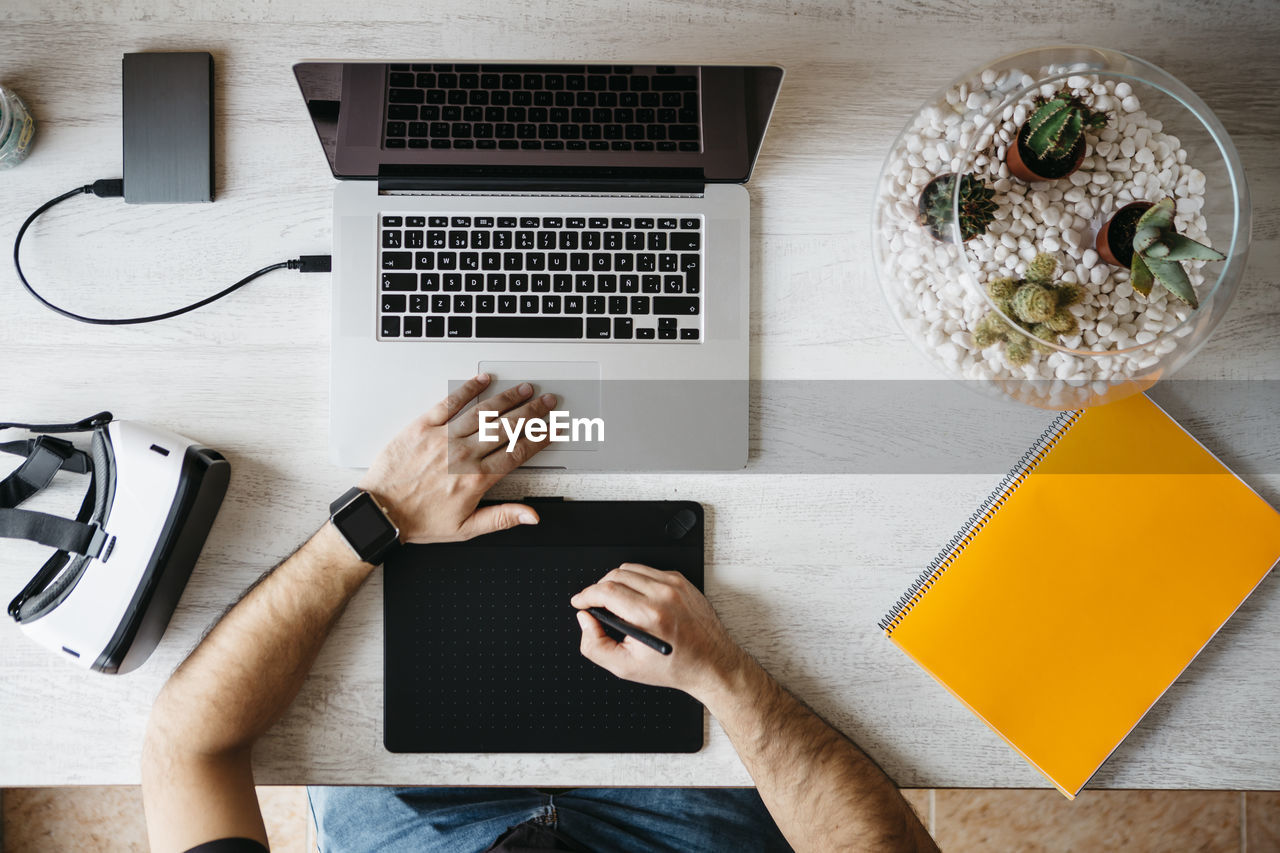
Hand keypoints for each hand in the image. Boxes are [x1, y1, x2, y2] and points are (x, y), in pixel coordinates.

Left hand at [357, 374, 556, 543]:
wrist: (381, 512)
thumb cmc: (419, 520)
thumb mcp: (465, 529)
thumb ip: (502, 518)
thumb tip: (531, 516)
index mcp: (476, 479)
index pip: (517, 453)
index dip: (539, 439)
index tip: (552, 429)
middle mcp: (463, 455)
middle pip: (506, 428)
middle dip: (532, 413)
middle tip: (547, 402)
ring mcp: (443, 439)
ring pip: (483, 413)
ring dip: (507, 399)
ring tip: (524, 389)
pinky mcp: (422, 427)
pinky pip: (449, 404)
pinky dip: (467, 390)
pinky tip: (482, 381)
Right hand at [570, 563, 746, 700]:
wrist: (711, 663)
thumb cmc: (674, 667)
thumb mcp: (625, 667)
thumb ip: (595, 645)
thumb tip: (585, 620)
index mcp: (649, 616)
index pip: (606, 591)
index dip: (586, 595)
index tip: (580, 602)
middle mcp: (663, 595)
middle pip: (616, 575)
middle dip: (599, 589)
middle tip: (596, 605)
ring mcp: (675, 585)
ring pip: (631, 569)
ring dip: (617, 582)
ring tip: (616, 603)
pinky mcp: (682, 582)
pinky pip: (649, 571)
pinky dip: (637, 582)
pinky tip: (638, 600)